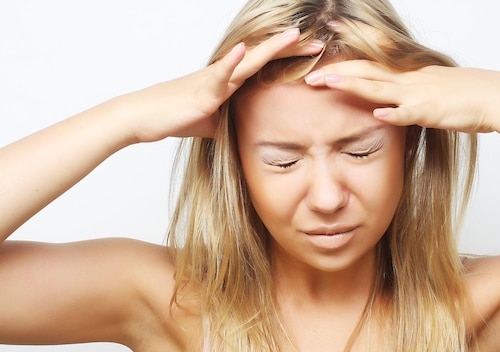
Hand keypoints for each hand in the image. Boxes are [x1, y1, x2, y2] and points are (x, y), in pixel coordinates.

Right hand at [124, 29, 322, 141]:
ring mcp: (213, 80)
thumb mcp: (213, 122)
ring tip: (294, 34)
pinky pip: (218, 74)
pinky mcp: (201, 90)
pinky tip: (245, 49)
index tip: (316, 56)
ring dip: (271, 48)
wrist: (143, 117)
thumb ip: (232, 121)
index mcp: (230, 82)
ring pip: (247, 61)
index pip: (266, 67)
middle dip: (292, 50)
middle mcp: (225, 75)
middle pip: (264, 58)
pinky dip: (232, 62)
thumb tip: (250, 133)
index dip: (291, 60)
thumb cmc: (175, 116)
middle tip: (321, 42)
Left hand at [304, 61, 499, 133]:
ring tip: (328, 83)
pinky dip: (393, 114)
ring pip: (380, 88)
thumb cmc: (467, 95)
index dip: (351, 46)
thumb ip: (410, 92)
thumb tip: (390, 101)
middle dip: (337, 73)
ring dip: (353, 86)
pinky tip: (377, 115)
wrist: (497, 97)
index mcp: (409, 74)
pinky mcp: (432, 112)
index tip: (331, 35)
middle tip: (310, 75)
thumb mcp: (434, 87)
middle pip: (368, 72)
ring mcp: (420, 94)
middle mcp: (410, 79)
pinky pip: (410, 114)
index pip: (375, 56)